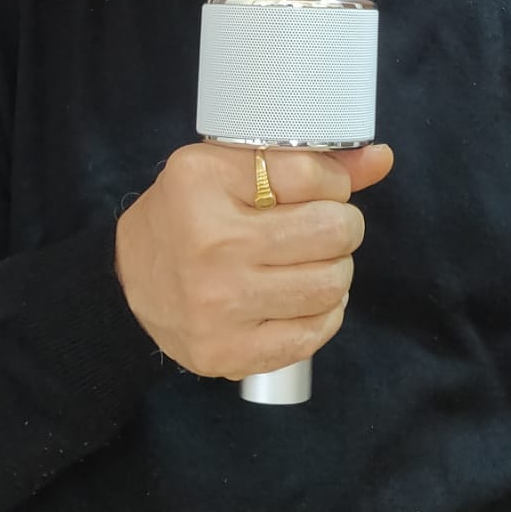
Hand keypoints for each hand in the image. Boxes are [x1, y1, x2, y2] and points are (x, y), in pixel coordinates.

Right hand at [114, 142, 393, 379]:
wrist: (128, 280)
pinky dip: (324, 313)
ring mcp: (218, 305)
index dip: (334, 182)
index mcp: (203, 180)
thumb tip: (382, 158)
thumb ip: (308, 162)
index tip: (324, 190)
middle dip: (343, 225)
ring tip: (313, 261)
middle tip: (327, 226)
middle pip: (331, 231)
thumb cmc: (187, 212)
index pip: (312, 174)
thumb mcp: (229, 166)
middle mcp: (210, 243)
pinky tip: (304, 297)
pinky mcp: (227, 353)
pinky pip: (313, 334)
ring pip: (331, 284)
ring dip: (336, 269)